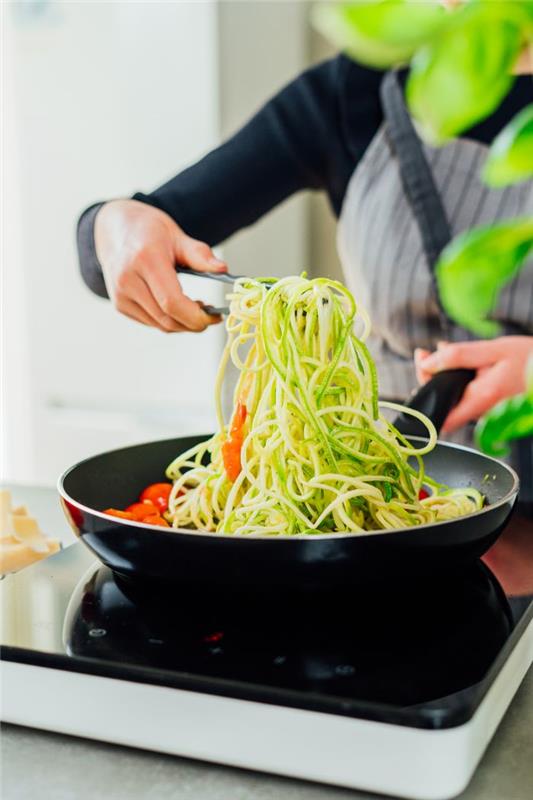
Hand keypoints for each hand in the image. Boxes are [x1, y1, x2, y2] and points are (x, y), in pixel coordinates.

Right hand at [94, 199, 226, 332]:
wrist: (114, 229)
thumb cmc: (149, 230)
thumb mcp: (176, 236)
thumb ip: (200, 255)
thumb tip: (223, 269)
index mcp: (145, 259)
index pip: (171, 302)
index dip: (195, 316)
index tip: (214, 316)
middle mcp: (128, 279)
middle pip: (166, 318)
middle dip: (193, 323)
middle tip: (211, 316)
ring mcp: (120, 295)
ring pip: (159, 325)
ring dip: (183, 324)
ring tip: (197, 309)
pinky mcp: (120, 305)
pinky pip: (150, 322)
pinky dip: (169, 321)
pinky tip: (178, 308)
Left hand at [414, 337, 532, 431]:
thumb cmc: (529, 359)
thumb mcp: (493, 350)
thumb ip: (459, 356)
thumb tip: (428, 363)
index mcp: (482, 398)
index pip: (441, 416)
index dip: (424, 396)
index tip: (422, 365)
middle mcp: (482, 411)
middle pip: (442, 403)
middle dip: (429, 377)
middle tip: (426, 353)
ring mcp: (485, 411)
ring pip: (451, 397)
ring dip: (441, 375)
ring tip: (441, 351)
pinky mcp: (487, 406)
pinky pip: (463, 394)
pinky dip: (455, 377)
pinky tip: (458, 361)